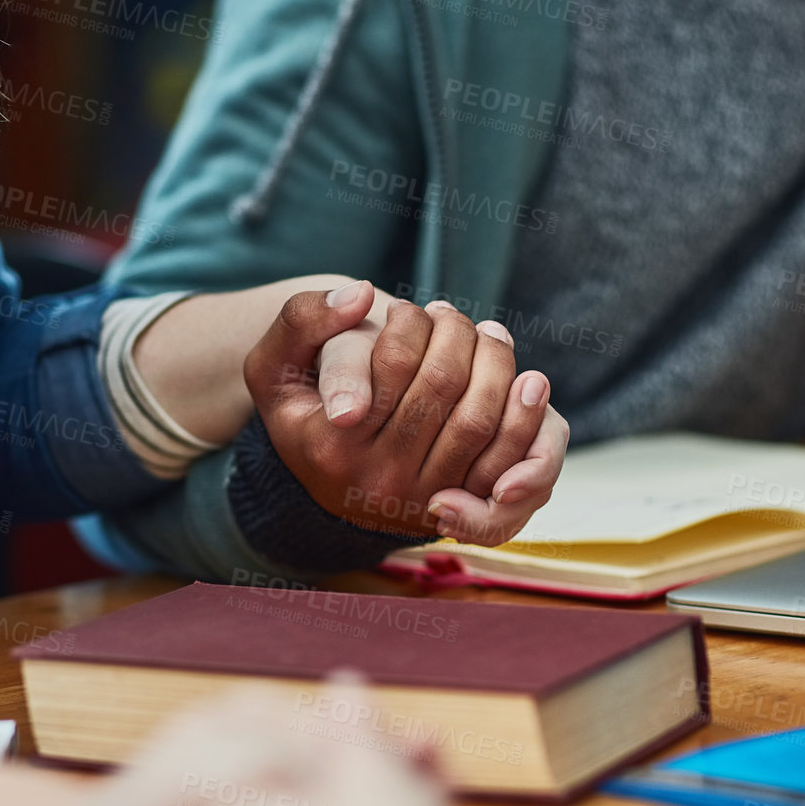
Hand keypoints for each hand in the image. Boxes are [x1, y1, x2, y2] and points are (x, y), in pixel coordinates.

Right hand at [246, 282, 556, 538]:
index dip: (410, 324)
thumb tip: (359, 297)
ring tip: (487, 335)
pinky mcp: (466, 508)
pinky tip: (526, 381)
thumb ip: (302, 319)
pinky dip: (530, 418)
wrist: (333, 468)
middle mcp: (379, 483)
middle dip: (456, 333)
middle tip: (448, 314)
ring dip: (496, 361)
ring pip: (481, 418)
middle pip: (443, 386)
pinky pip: (514, 462)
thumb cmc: (306, 400)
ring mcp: (426, 501)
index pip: (393, 363)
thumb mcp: (274, 361)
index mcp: (330, 446)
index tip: (403, 310)